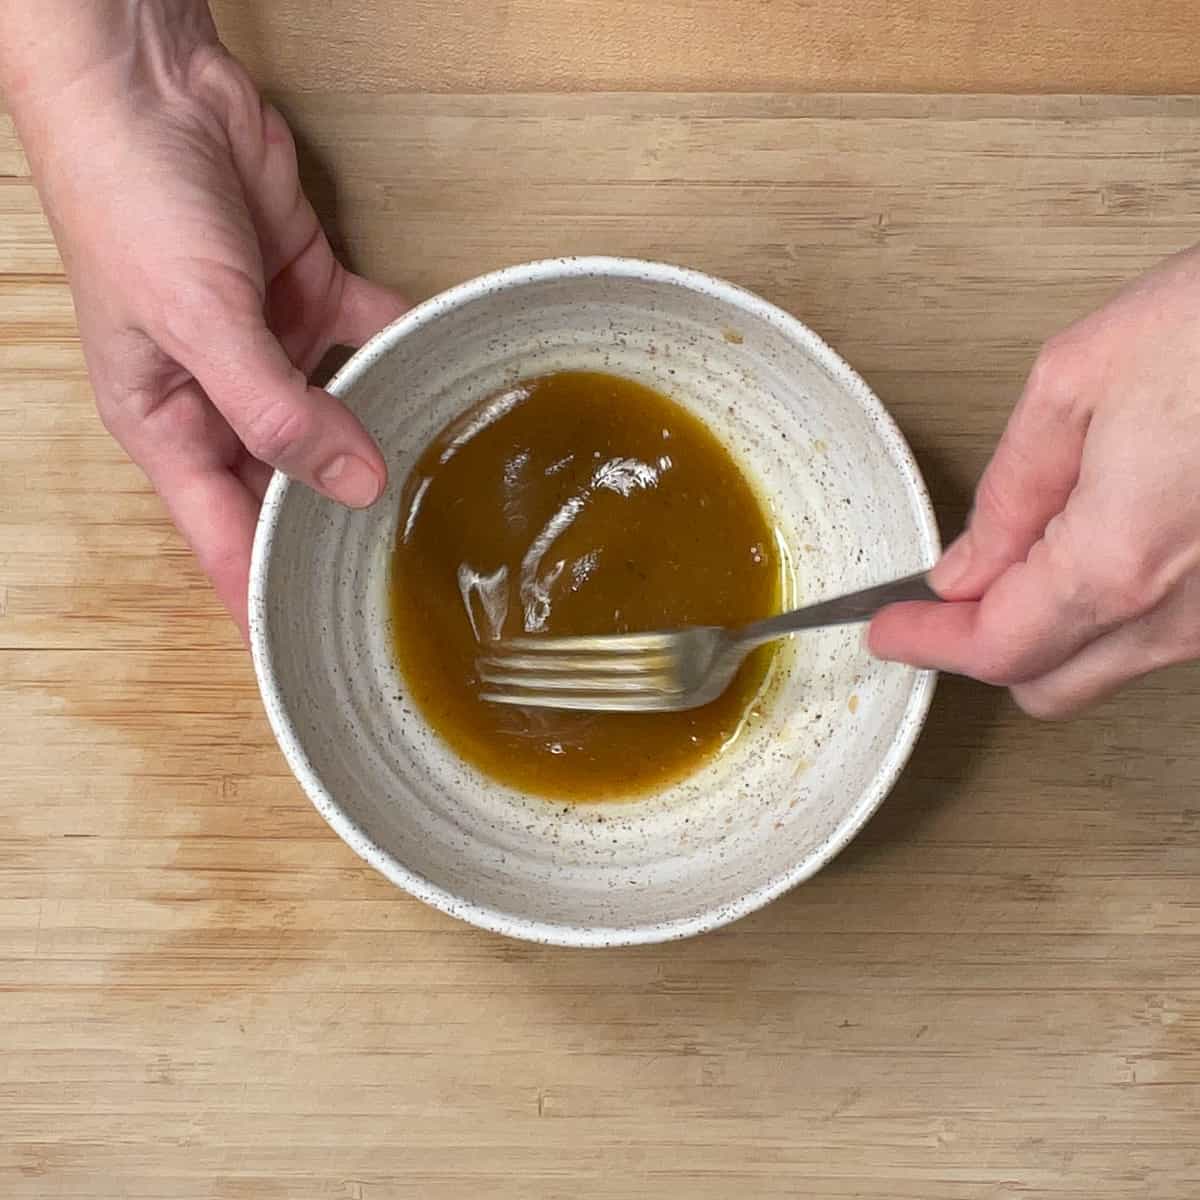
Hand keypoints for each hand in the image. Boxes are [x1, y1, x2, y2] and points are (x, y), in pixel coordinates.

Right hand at [8, 12, 404, 635]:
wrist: (152, 86)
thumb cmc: (132, 203)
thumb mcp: (197, 325)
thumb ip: (275, 410)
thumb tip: (353, 481)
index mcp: (166, 424)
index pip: (217, 534)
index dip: (258, 594)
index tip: (303, 649)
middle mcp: (219, 398)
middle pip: (284, 486)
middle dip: (332, 528)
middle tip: (398, 579)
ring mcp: (268, 348)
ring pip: (334, 418)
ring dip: (377, 444)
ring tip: (438, 497)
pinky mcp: (309, 296)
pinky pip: (367, 339)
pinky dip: (400, 355)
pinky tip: (442, 383)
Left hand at [870, 245, 1199, 717]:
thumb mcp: (1077, 382)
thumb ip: (1010, 493)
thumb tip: (965, 565)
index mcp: (1118, 559)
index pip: (993, 646)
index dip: (926, 642)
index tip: (889, 628)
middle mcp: (1183, 612)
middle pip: (1047, 683)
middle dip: (984, 646)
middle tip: (945, 596)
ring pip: (1107, 665)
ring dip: (1049, 629)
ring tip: (1024, 555)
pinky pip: (1162, 637)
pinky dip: (1112, 611)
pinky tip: (1101, 547)